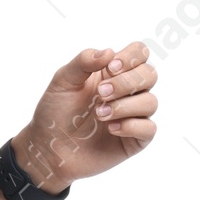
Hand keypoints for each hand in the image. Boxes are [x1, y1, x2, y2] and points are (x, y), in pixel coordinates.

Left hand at [18, 42, 158, 190]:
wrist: (48, 148)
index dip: (131, 57)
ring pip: (151, 102)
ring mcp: (133, 115)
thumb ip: (84, 61)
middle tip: (100, 94)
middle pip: (150, 75)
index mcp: (113, 72)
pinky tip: (110, 129)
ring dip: (125, 106)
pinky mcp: (134, 140)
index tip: (111, 68)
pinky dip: (131, 126)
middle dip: (127, 82)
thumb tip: (109, 51)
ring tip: (99, 115)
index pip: (139, 52)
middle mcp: (128, 92)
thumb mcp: (63, 80)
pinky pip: (149, 129)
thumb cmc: (55, 112)